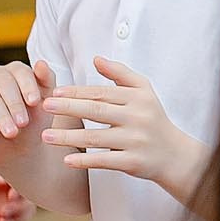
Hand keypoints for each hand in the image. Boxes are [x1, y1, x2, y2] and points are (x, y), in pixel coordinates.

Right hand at [0, 59, 53, 142]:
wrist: (18, 147)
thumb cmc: (35, 121)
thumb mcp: (46, 103)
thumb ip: (47, 80)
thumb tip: (41, 62)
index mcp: (17, 70)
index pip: (21, 72)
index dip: (28, 86)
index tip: (35, 103)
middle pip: (4, 83)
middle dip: (15, 105)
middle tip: (23, 123)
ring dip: (1, 115)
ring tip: (12, 133)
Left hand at [0, 149, 27, 220]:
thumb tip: (2, 180)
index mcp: (12, 171)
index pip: (27, 180)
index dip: (23, 190)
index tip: (12, 196)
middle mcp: (14, 186)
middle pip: (29, 199)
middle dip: (21, 208)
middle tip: (4, 211)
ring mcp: (7, 200)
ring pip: (24, 212)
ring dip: (19, 219)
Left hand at [40, 58, 210, 201]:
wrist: (175, 154)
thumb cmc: (153, 119)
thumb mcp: (144, 92)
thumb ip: (120, 73)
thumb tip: (96, 58)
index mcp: (138, 99)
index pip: (102, 93)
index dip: (77, 92)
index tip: (54, 92)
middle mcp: (138, 118)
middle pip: (97, 111)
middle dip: (69, 108)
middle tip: (45, 105)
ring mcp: (136, 140)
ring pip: (96, 137)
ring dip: (68, 136)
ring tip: (45, 136)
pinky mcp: (134, 162)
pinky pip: (105, 161)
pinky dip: (85, 161)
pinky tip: (66, 160)